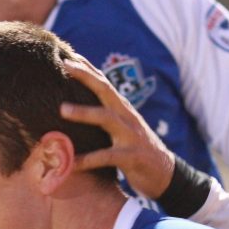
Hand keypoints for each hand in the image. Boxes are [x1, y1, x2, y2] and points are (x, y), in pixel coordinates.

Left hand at [60, 57, 175, 198]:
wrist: (165, 174)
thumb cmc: (136, 150)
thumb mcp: (122, 129)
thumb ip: (106, 116)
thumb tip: (77, 107)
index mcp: (123, 109)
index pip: (104, 82)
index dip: (87, 67)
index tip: (66, 54)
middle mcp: (127, 117)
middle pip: (106, 90)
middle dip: (86, 76)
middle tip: (64, 64)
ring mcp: (131, 136)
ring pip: (106, 118)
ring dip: (84, 112)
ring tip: (62, 109)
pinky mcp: (132, 157)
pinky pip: (107, 157)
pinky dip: (87, 160)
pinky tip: (69, 164)